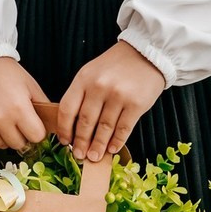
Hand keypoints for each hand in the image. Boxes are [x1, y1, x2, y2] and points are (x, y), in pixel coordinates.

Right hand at [0, 57, 50, 149]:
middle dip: (21, 135)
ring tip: (1, 119)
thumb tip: (52, 123)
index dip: (36, 131)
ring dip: (4, 137)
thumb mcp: (29, 85)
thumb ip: (43, 106)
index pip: (36, 136)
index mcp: (19, 107)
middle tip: (16, 122)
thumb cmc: (5, 72)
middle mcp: (0, 118)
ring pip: (1, 145)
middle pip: (18, 144)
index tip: (32, 124)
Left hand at [57, 41, 164, 162]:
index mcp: (84, 78)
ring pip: (104, 129)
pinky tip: (112, 149)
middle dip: (81, 142)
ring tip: (94, 157)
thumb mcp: (92, 73)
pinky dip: (117, 142)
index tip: (65, 141)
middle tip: (79, 155)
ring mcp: (119, 96)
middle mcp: (99, 87)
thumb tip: (74, 127)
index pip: (67, 109)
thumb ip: (82, 95)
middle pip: (85, 122)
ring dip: (98, 146)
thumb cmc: (116, 66)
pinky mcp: (136, 104)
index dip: (64, 129)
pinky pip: (123, 129)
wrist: (146, 54)